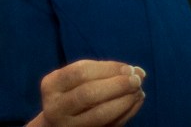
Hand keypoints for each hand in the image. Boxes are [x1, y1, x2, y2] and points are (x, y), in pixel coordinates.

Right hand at [29, 60, 146, 126]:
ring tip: (139, 92)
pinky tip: (135, 103)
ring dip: (125, 101)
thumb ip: (106, 71)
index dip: (109, 68)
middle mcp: (55, 108)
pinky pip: (108, 126)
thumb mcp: (80, 78)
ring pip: (99, 114)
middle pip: (88, 94)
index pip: (81, 72)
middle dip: (117, 85)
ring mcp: (67, 126)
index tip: (129, 68)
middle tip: (137, 80)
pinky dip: (126, 114)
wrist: (59, 123)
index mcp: (52, 85)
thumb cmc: (74, 93)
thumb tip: (138, 71)